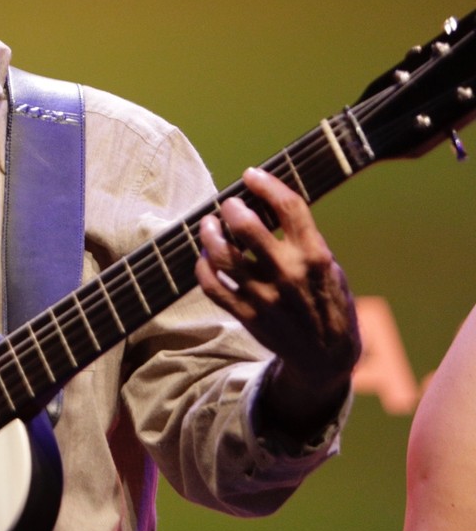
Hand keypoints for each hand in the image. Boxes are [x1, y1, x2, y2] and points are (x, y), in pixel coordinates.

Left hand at [195, 166, 361, 434]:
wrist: (327, 356)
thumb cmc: (327, 301)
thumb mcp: (329, 267)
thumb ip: (301, 239)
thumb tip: (266, 204)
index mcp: (315, 256)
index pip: (289, 207)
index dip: (266, 184)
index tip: (252, 174)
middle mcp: (288, 274)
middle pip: (248, 228)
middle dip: (232, 208)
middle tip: (229, 204)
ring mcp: (265, 296)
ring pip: (223, 256)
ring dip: (209, 234)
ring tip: (209, 225)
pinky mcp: (247, 316)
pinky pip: (212, 285)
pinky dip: (203, 266)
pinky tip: (205, 256)